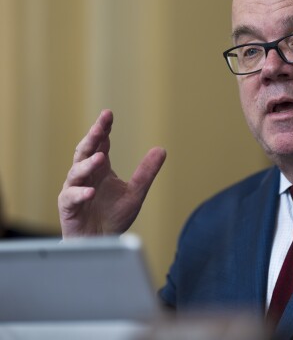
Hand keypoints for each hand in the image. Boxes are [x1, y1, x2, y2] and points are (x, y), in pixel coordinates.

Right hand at [57, 109, 166, 237]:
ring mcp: (74, 190)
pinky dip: (80, 193)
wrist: (102, 243)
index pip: (101, 144)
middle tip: (100, 125)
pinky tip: (91, 192)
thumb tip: (162, 149)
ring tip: (100, 158)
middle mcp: (85, 176)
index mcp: (100, 169)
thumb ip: (146, 172)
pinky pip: (71, 197)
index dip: (103, 129)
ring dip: (87, 165)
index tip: (108, 114)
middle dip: (92, 138)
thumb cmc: (114, 217)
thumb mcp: (136, 193)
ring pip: (76, 172)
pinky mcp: (68, 207)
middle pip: (85, 152)